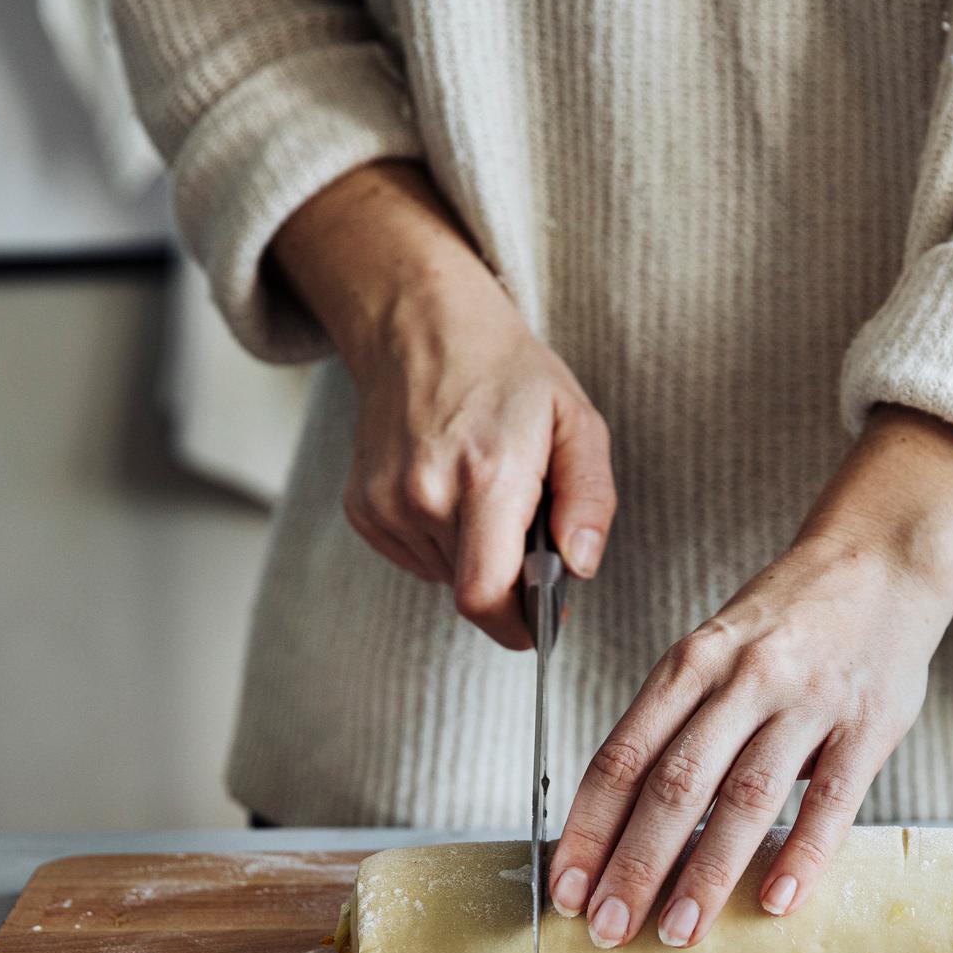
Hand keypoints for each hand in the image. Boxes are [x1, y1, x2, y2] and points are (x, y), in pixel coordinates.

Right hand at [271, 162, 615, 646]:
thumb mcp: (578, 422)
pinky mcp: (361, 508)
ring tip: (483, 493)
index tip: (542, 622)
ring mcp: (385, 504)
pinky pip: (415, 557)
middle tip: (524, 524)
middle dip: (506, 579)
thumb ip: (590, 500)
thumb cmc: (510, 375)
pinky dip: (441, 541)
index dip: (517, 626)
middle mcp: (425, 495)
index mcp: (487, 476)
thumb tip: (580, 568)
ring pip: (444, 576)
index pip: (485, 596)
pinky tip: (449, 490)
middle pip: (470, 592)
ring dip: (473, 555)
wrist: (421, 327)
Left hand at [547, 408, 952, 947]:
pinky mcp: (868, 722)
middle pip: (674, 784)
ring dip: (705, 872)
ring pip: (745, 796)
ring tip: (676, 931)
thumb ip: (678, 724)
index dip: (588, 828)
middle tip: (605, 930)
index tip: (563, 887)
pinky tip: (773, 903)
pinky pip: (831, 798)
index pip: (622, 756)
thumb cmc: (785, 620)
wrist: (882, 555)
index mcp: (690, 664)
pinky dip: (801, 854)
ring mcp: (807, 700)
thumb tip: (624, 823)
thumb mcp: (713, 651)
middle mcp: (742, 680)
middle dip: (633, 864)